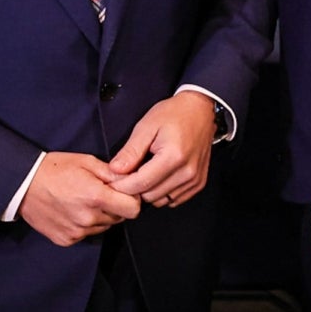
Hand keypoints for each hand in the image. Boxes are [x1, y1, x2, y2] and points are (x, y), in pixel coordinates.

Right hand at [19, 152, 141, 245]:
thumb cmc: (54, 168)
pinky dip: (84, 224)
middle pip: (119, 218)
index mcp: (95, 197)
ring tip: (82, 201)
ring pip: (103, 227)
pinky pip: (86, 234)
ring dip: (99, 216)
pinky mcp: (67, 240)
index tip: (123, 192)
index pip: (133, 209)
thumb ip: (112, 173)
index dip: (132, 200)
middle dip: (115, 206)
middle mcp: (88, 218)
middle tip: (99, 193)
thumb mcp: (86, 161)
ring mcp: (77, 232)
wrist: (22, 184)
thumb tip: (132, 179)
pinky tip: (71, 210)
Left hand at [107, 91, 218, 206]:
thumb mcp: (146, 126)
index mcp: (173, 156)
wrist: (200, 110)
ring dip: (148, 191)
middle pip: (149, 195)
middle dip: (133, 188)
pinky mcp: (198, 184)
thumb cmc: (173, 114)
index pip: (141, 183)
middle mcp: (187, 172)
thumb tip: (115, 170)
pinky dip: (162, 192)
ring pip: (160, 201)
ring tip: (144, 171)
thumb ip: (131, 151)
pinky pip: (173, 200)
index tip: (111, 179)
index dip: (121, 185)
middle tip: (127, 172)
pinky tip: (158, 176)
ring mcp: (195, 180)